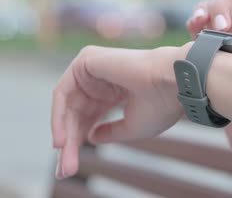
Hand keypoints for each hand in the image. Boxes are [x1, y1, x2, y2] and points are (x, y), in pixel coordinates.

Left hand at [51, 45, 186, 178]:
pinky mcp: (85, 61)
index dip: (78, 142)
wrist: (172, 83)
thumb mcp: (131, 127)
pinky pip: (62, 92)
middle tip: (65, 171)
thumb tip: (90, 137)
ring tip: (64, 157)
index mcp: (115, 91)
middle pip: (76, 114)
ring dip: (63, 132)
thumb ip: (109, 132)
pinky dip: (58, 115)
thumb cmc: (160, 104)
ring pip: (68, 105)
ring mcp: (92, 68)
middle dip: (69, 142)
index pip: (89, 117)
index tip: (69, 169)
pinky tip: (62, 139)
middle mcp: (102, 79)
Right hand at [185, 0, 231, 60]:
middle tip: (222, 27)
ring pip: (208, 6)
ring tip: (200, 21)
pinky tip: (194, 26)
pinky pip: (195, 20)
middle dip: (222, 9)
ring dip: (205, 10)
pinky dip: (193, 20)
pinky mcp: (202, 35)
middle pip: (228, 0)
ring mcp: (217, 27)